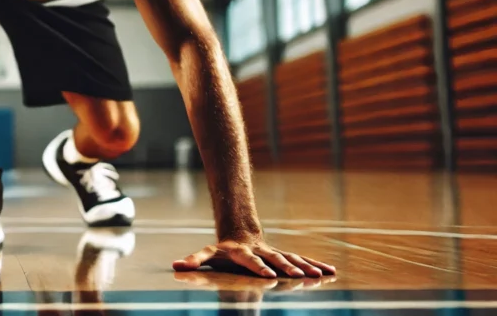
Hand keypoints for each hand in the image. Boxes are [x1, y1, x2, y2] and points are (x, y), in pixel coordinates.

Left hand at [172, 238, 335, 278]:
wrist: (240, 230)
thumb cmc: (222, 250)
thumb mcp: (207, 253)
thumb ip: (193, 260)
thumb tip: (175, 266)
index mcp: (243, 253)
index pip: (250, 261)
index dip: (258, 267)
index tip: (268, 276)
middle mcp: (261, 251)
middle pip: (275, 259)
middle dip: (287, 267)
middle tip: (299, 276)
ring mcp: (274, 253)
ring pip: (292, 258)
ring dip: (306, 267)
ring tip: (321, 276)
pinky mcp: (284, 255)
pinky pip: (302, 260)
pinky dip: (316, 265)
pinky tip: (331, 271)